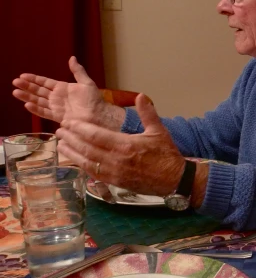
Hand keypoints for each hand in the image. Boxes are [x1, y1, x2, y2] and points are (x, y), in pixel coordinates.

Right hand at [12, 56, 122, 129]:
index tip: (23, 75)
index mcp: (63, 88)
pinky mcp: (57, 117)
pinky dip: (35, 109)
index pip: (45, 82)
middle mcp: (57, 97)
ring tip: (15, 92)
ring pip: (38, 101)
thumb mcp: (86, 82)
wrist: (99, 115)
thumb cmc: (94, 99)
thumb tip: (72, 58)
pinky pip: (44, 112)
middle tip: (15, 82)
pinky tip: (27, 105)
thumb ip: (78, 71)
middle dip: (27, 86)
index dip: (34, 79)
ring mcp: (56, 107)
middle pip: (38, 91)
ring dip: (27, 97)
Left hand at [56, 94, 184, 195]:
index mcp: (126, 144)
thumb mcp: (158, 130)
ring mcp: (114, 172)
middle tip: (60, 130)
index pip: (95, 135)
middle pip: (86, 147)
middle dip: (71, 138)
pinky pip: (93, 173)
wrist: (174, 178)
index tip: (68, 122)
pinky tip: (75, 159)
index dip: (79, 128)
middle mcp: (117, 159)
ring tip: (61, 144)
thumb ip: (147, 113)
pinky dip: (81, 165)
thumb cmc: (166, 154)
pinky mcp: (115, 182)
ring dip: (72, 152)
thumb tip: (140, 96)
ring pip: (86, 161)